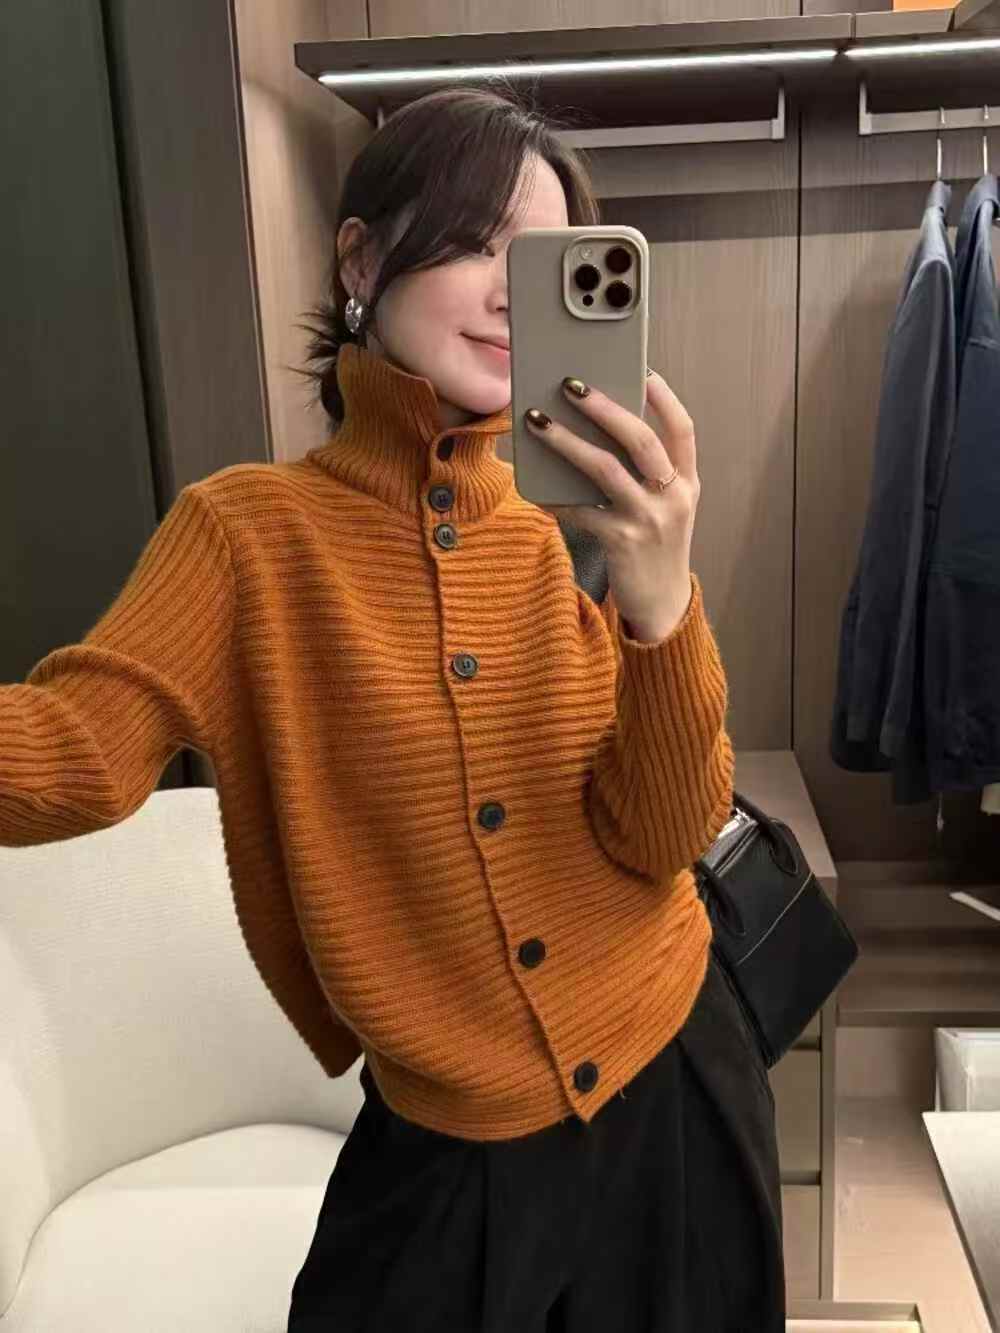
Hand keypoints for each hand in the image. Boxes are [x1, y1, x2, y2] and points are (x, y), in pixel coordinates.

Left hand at [528, 368, 699, 641]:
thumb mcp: (666, 508)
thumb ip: (646, 475)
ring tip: (538, 421)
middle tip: (570, 384)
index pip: (682, 428)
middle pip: (640, 439)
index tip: (640, 367)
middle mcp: (674, 497)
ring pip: (606, 469)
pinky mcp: (623, 542)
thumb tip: (595, 431)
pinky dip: (555, 497)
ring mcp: (650, 520)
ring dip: (568, 441)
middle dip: (603, 407)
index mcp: (687, 483)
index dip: (662, 396)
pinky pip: (581, 511)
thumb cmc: (656, 547)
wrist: (663, 606)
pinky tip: (535, 486)